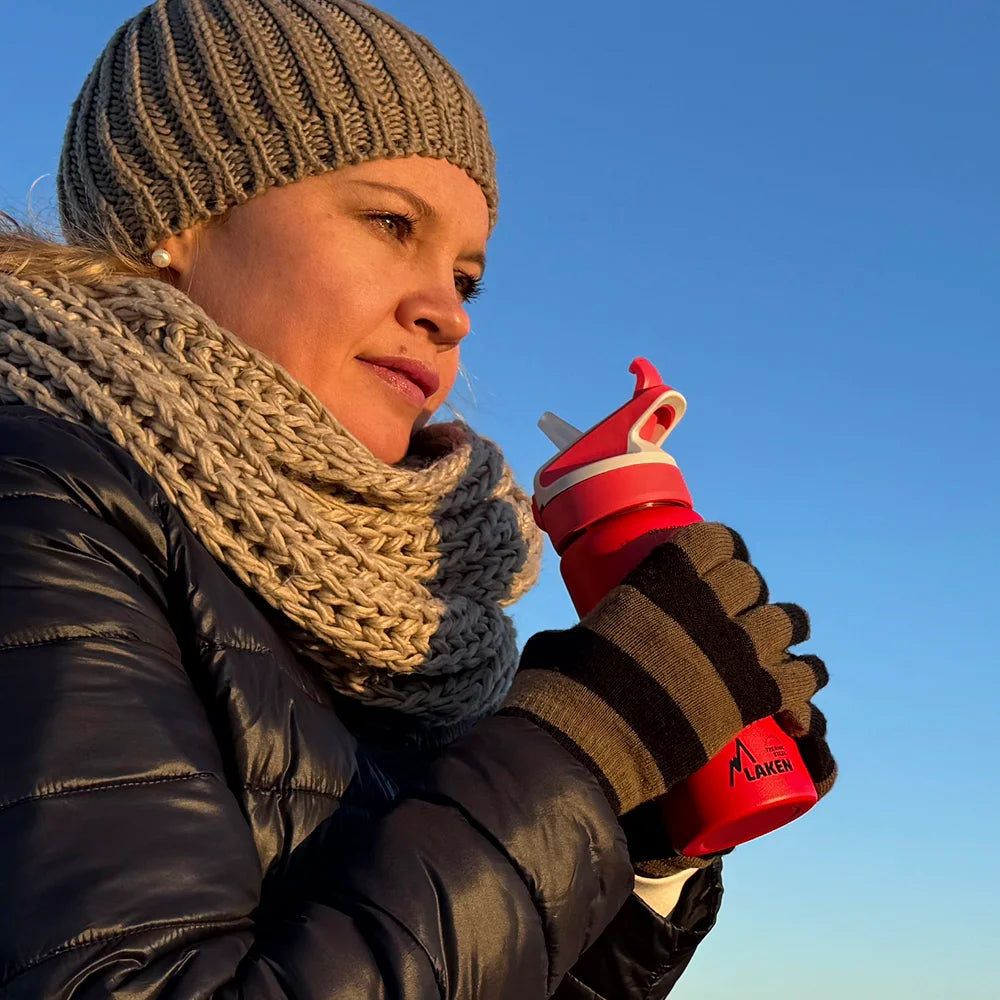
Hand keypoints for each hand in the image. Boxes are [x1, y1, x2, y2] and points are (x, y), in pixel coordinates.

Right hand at [501, 522, 834, 816]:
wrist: (589, 735)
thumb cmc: (567, 685)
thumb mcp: (578, 632)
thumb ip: (589, 629)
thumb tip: (566, 640)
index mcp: (665, 576)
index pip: (717, 540)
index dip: (726, 549)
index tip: (723, 565)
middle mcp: (707, 601)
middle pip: (752, 582)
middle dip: (749, 597)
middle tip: (737, 619)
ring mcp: (736, 645)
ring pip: (786, 621)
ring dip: (784, 632)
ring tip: (780, 651)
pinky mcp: (754, 692)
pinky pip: (801, 678)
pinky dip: (804, 687)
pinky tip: (803, 705)